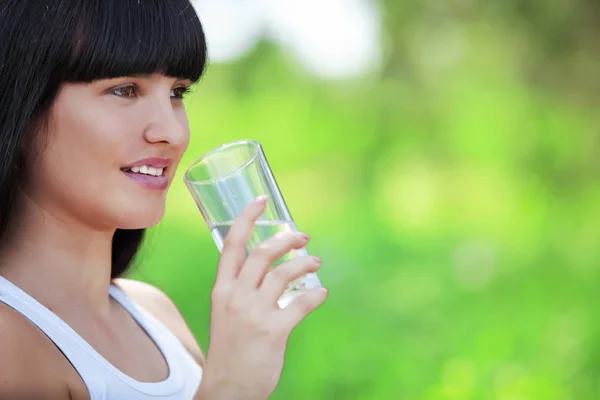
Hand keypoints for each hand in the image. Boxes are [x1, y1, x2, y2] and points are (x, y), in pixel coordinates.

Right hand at [197, 196, 327, 399]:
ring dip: (305, 263)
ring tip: (316, 263)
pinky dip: (316, 295)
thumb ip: (242, 288)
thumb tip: (272, 268)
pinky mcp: (274, 331)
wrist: (227, 387)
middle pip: (263, 253)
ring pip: (284, 274)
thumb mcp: (226, 311)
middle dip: (287, 239)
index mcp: (222, 288)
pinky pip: (302, 303)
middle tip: (303, 236)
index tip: (261, 200)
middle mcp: (236, 296)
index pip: (231, 244)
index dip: (247, 218)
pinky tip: (322, 294)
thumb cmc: (231, 346)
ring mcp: (254, 313)